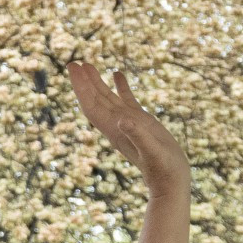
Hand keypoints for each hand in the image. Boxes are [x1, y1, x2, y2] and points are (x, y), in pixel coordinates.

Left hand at [67, 61, 190, 242]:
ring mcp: (128, 122)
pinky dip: (120, 86)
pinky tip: (117, 73)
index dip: (81, 87)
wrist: (170, 180)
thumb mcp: (151, 150)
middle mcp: (117, 124)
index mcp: (115, 129)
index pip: (92, 105)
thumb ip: (138, 135)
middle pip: (95, 99)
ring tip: (87, 64)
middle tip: (72, 62)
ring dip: (97, 82)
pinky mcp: (141, 121)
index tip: (73, 69)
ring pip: (108, 98)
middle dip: (84, 81)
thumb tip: (123, 119)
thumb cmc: (162, 168)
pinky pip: (126, 100)